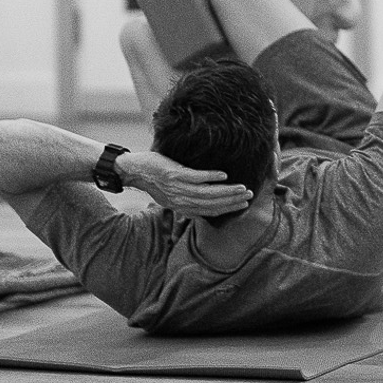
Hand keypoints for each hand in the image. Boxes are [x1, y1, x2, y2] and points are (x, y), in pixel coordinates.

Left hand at [117, 148, 254, 219]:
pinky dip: (212, 177)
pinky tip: (224, 174)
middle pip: (211, 204)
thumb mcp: (169, 194)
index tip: (243, 205)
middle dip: (232, 201)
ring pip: (207, 194)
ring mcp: (177, 188)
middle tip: (249, 197)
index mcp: (180, 207)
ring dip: (227, 191)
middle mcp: (180, 201)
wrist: (133, 170)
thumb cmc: (153, 178)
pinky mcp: (174, 175)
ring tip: (242, 187)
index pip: (209, 212)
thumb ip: (185, 199)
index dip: (227, 209)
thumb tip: (203, 199)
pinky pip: (197, 178)